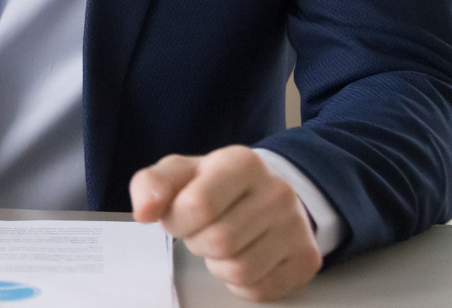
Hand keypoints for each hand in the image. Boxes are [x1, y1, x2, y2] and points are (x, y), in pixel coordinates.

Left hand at [130, 146, 321, 301]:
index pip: (198, 205)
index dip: (177, 220)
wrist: (267, 192)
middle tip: (203, 231)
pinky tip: (244, 257)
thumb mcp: (181, 173)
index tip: (180, 215)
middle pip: (219, 241)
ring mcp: (297, 226)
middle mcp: (277, 191)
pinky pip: (260, 289)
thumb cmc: (216, 185)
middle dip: (199, 243)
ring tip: (224, 244)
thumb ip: (152, 185)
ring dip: (219, 265)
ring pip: (240, 270)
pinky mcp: (307, 259)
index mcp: (242, 162)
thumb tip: (143, 212)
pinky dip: (241, 283)